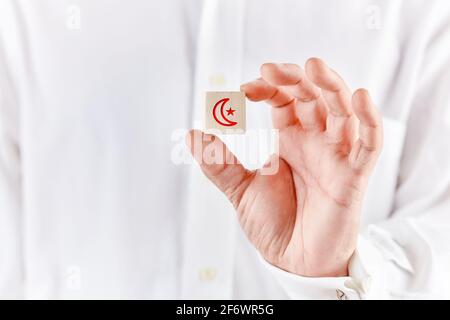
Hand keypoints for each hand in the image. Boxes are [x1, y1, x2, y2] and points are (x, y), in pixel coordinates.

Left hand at [186, 58, 382, 276]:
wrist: (293, 260)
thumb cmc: (272, 224)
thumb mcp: (239, 189)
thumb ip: (218, 162)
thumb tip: (190, 134)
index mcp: (289, 139)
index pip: (284, 100)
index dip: (268, 88)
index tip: (242, 90)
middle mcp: (314, 141)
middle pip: (313, 96)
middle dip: (295, 79)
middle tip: (271, 69)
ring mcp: (336, 155)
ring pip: (342, 111)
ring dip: (331, 86)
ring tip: (313, 66)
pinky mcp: (354, 175)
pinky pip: (370, 143)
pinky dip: (370, 120)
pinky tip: (360, 97)